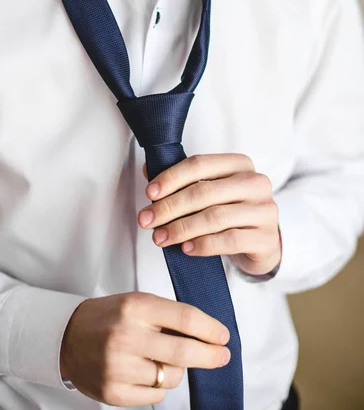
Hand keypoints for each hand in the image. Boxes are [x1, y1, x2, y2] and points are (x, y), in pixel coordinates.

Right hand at [60, 293, 229, 405]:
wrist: (68, 336)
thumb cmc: (109, 317)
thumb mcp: (137, 303)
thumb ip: (168, 317)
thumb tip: (208, 335)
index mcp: (135, 307)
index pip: (185, 318)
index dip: (210, 329)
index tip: (223, 335)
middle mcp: (126, 336)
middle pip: (184, 351)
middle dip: (211, 355)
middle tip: (223, 355)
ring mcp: (118, 367)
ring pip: (171, 377)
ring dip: (178, 370)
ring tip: (162, 359)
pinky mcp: (113, 392)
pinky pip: (155, 395)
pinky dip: (159, 384)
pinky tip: (147, 371)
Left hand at [139, 154, 280, 275]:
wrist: (261, 242)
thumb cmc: (230, 211)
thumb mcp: (209, 191)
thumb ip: (181, 179)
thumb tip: (148, 169)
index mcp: (240, 164)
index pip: (200, 164)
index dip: (172, 177)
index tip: (149, 193)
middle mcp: (256, 183)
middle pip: (204, 192)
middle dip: (169, 207)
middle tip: (147, 220)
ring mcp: (264, 210)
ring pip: (215, 217)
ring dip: (181, 228)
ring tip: (160, 237)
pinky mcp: (266, 238)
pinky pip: (229, 240)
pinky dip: (203, 244)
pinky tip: (186, 248)